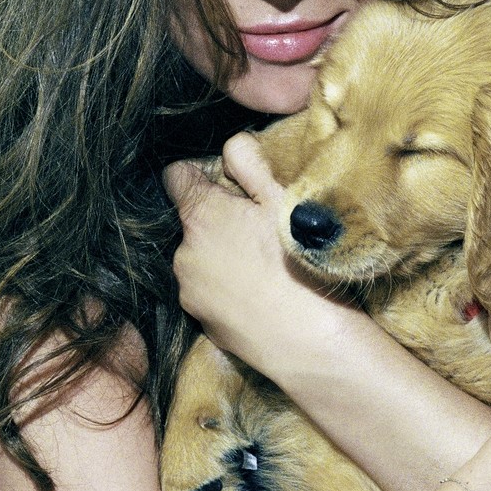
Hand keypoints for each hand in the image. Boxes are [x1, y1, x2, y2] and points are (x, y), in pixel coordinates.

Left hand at [162, 134, 345, 372]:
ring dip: (224, 257)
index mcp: (200, 218)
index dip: (203, 175)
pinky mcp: (204, 326)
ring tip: (266, 268)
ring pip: (201, 260)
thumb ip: (250, 162)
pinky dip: (229, 291)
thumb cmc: (302, 264)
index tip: (232, 186)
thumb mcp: (283, 198)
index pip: (176, 176)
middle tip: (261, 230)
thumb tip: (231, 146)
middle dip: (219, 221)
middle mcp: (182, 255)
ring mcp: (190, 294)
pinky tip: (263, 297)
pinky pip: (211, 294)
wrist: (314, 344)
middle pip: (193, 223)